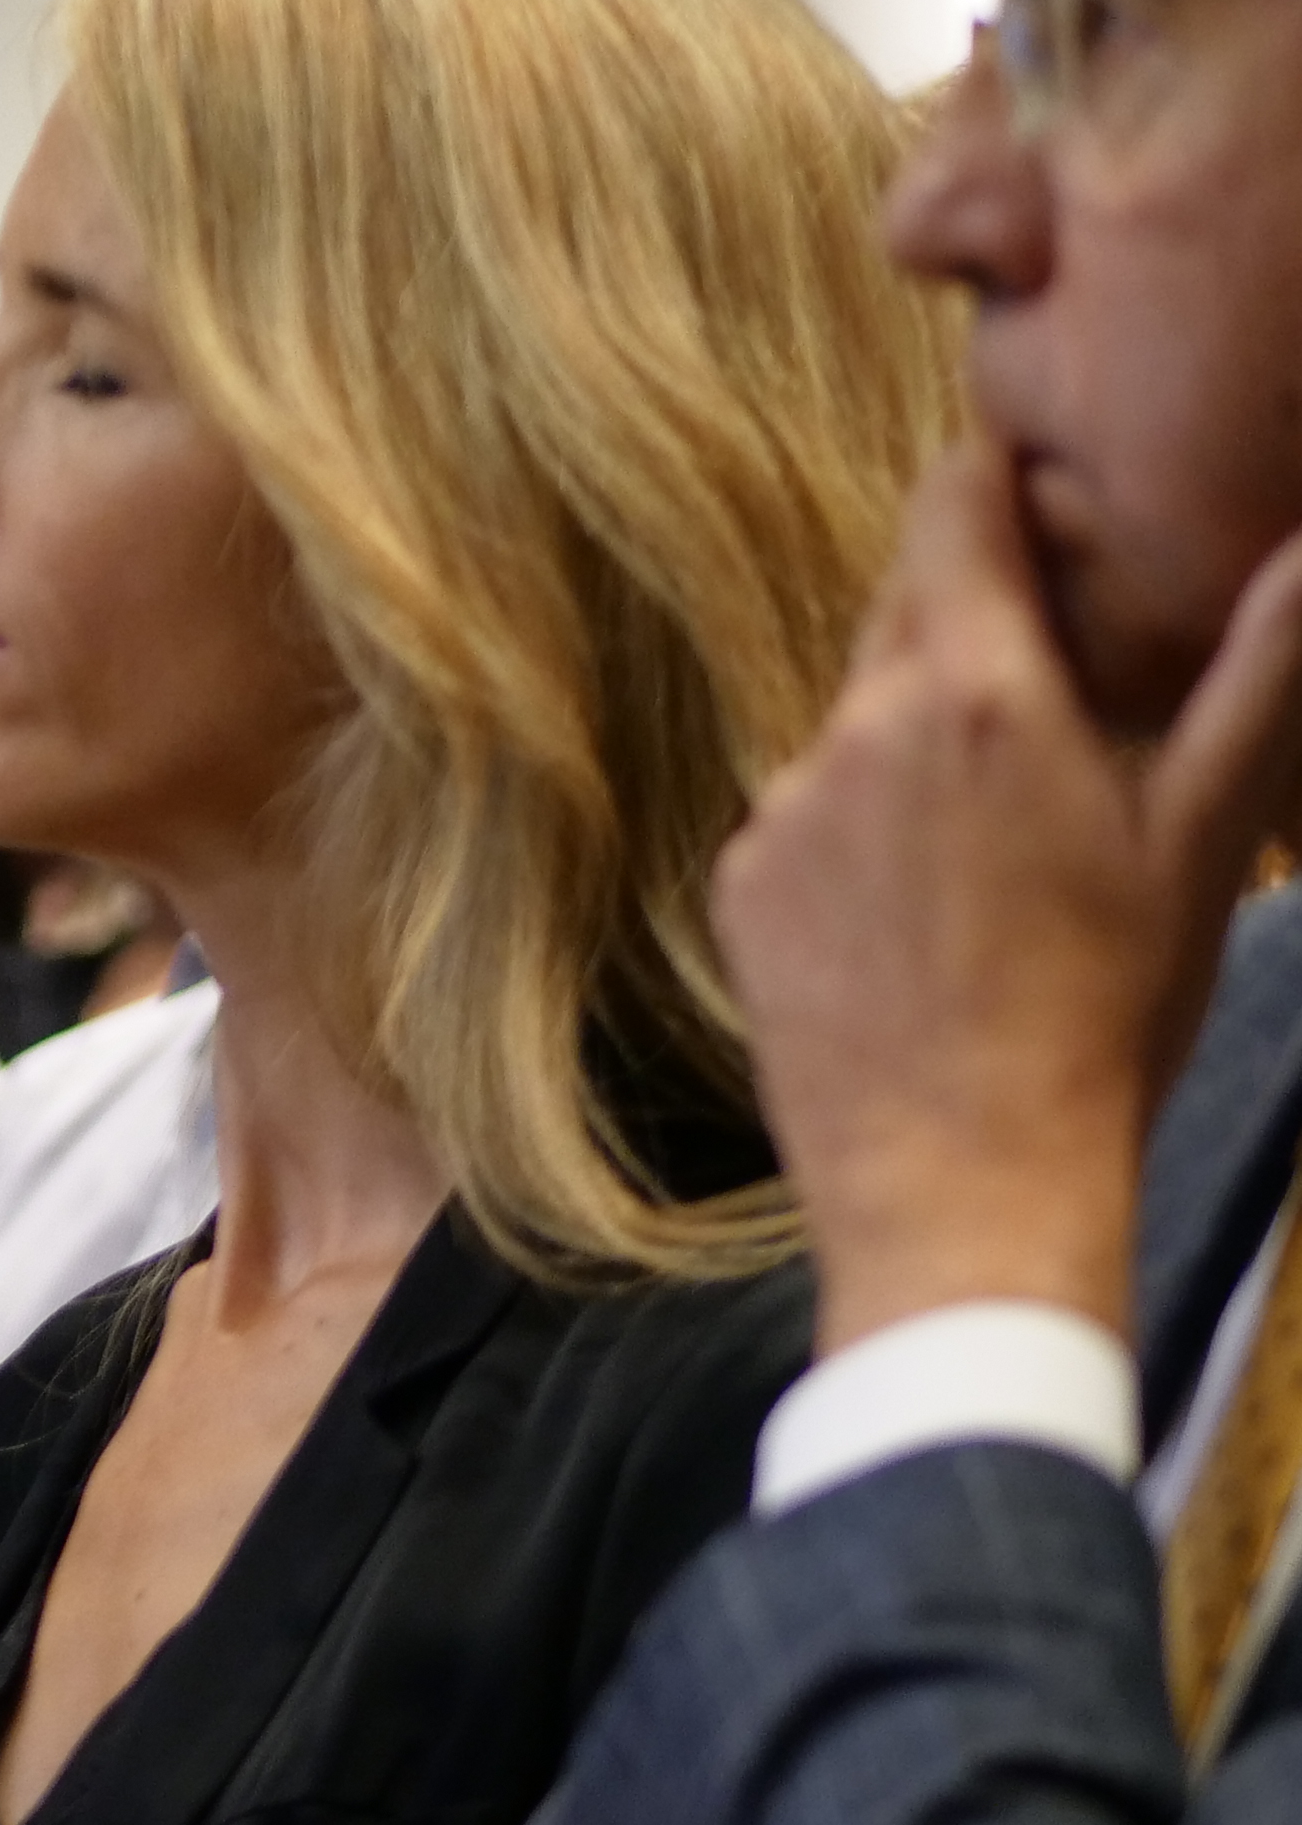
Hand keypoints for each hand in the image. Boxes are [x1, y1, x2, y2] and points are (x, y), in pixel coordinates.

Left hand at [712, 436, 1301, 1354]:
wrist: (964, 1184)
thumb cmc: (1109, 1013)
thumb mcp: (1207, 833)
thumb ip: (1259, 672)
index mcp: (978, 692)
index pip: (957, 505)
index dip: (996, 478)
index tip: (1036, 475)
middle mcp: (857, 728)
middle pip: (903, 604)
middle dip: (973, 603)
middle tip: (1054, 651)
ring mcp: (784, 810)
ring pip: (858, 715)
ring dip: (923, 728)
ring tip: (1004, 820)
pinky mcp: (740, 886)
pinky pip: (809, 811)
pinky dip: (866, 821)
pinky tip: (931, 902)